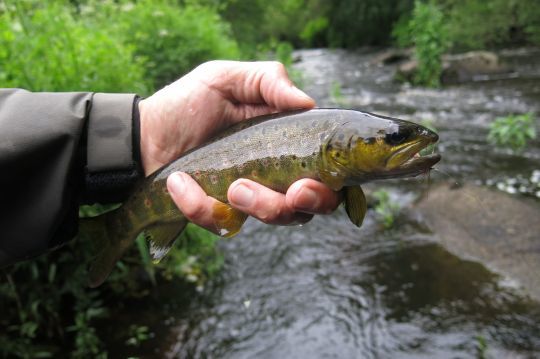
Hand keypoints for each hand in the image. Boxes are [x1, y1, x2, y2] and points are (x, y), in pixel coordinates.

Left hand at [139, 61, 339, 231]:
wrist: (142, 133)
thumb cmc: (187, 103)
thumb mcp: (226, 79)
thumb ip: (268, 80)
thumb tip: (308, 102)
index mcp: (284, 144)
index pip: (324, 175)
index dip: (329, 188)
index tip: (309, 184)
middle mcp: (273, 176)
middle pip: (307, 207)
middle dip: (304, 205)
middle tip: (292, 193)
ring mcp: (247, 198)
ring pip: (273, 219)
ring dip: (260, 206)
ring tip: (233, 186)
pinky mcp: (218, 213)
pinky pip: (221, 223)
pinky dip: (200, 206)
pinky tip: (180, 182)